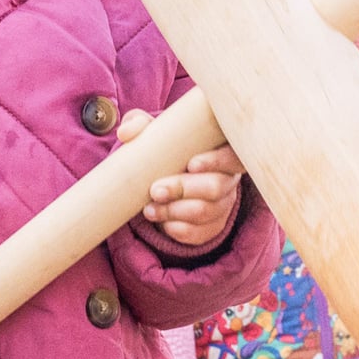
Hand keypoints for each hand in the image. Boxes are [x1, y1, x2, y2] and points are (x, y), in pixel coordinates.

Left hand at [121, 107, 245, 248]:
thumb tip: (126, 133)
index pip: (233, 156)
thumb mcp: (152, 133)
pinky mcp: (211, 226)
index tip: (191, 164)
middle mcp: (228, 179)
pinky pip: (199, 233)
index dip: (217, 161)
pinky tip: (160, 221)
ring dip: (174, 211)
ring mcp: (222, 205)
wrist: (160, 179)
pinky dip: (177, 229)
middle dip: (183, 189)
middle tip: (155, 190)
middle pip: (217, 186)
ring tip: (149, 208)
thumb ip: (140, 125)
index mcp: (222, 151)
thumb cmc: (164, 149)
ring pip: (205, 212)